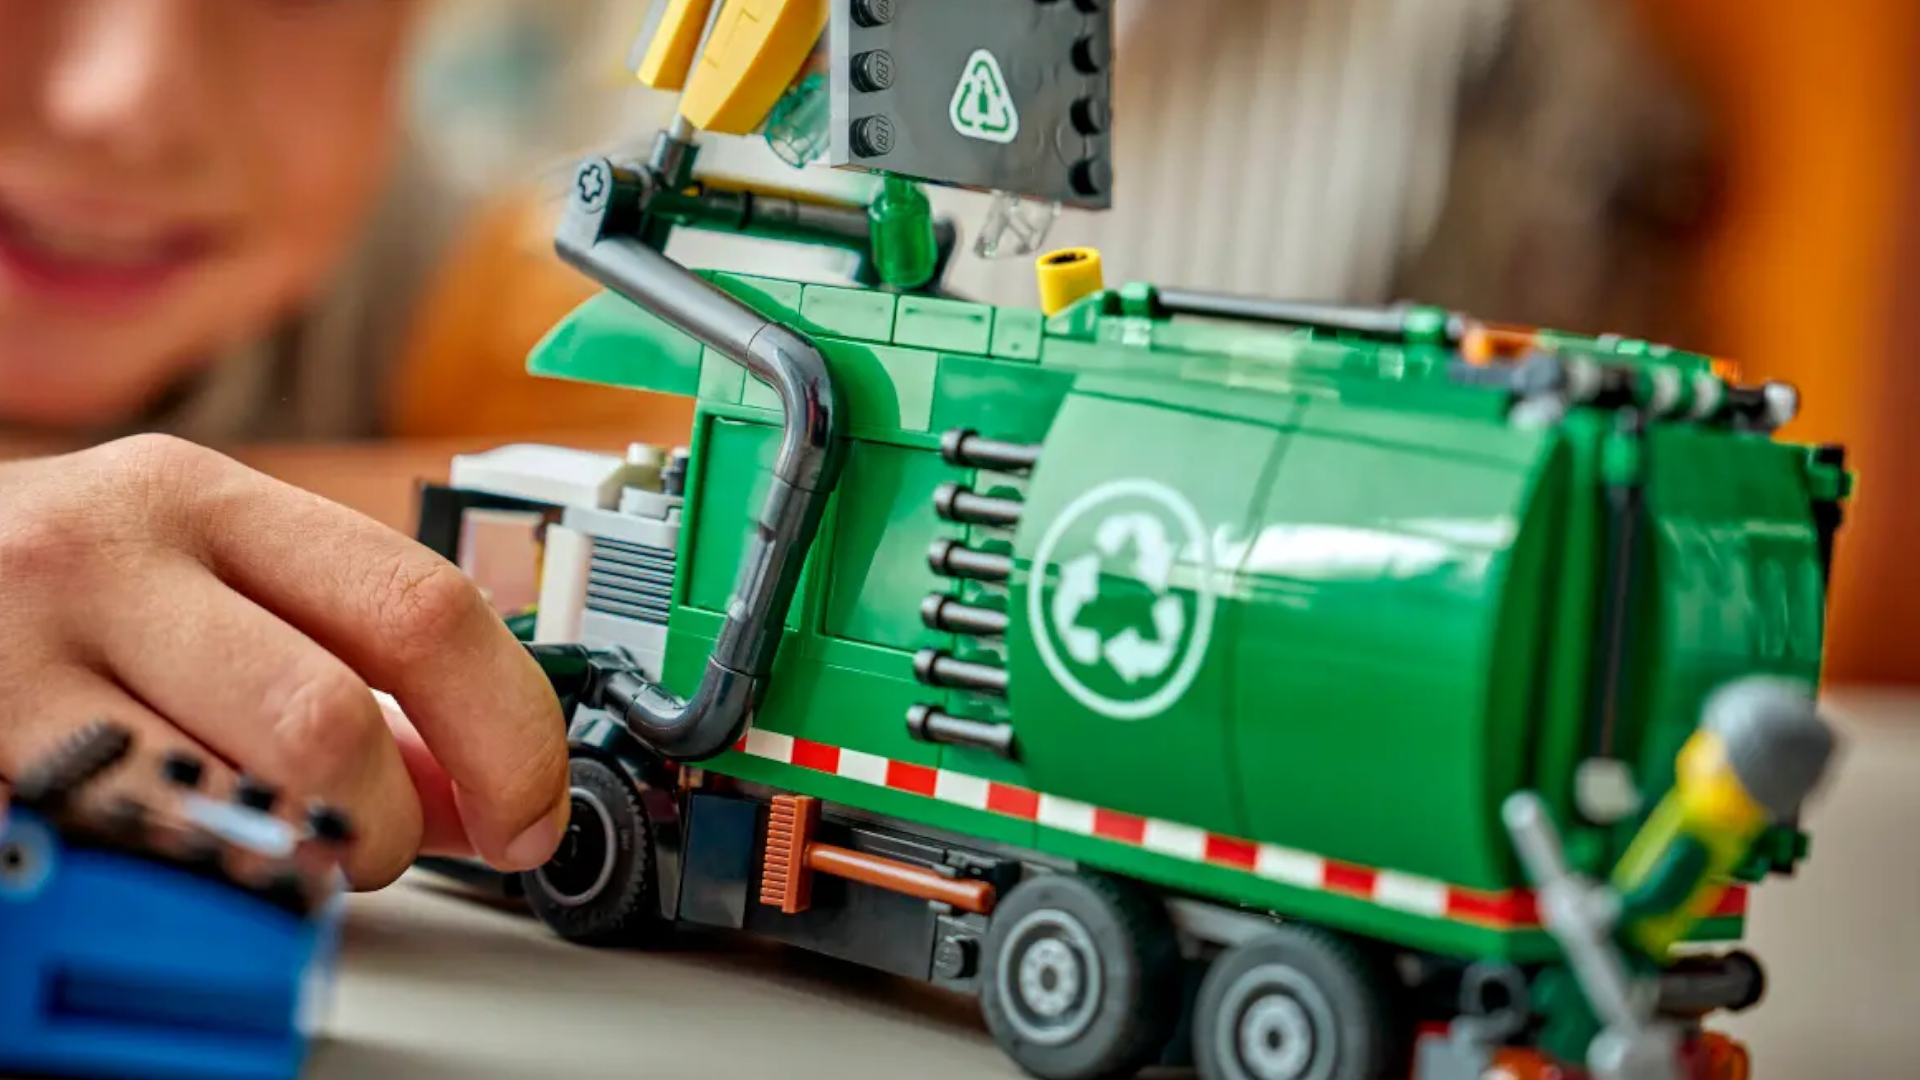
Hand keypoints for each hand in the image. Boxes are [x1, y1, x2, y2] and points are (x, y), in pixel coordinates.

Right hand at [0, 434, 569, 886]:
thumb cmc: (48, 598)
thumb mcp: (197, 586)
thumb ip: (343, 663)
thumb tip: (482, 785)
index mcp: (207, 498)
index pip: (421, 606)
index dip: (509, 729)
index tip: (534, 808)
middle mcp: (111, 554)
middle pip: (330, 719)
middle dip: (390, 822)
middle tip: (381, 846)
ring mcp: (17, 654)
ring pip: (231, 801)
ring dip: (294, 864)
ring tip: (274, 851)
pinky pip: (126, 853)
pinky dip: (191, 884)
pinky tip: (184, 858)